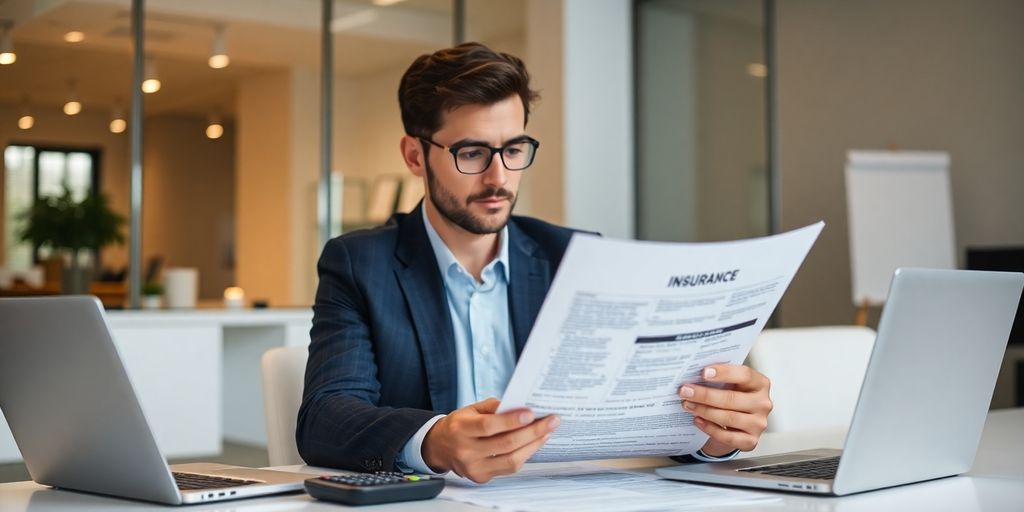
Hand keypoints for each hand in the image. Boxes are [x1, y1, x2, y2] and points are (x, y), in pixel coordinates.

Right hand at [422, 397, 559, 482]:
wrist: (439, 447)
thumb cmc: (459, 425)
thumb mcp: (471, 409)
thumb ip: (494, 407)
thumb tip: (521, 406)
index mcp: (460, 429)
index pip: (489, 426)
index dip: (512, 420)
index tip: (531, 413)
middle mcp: (466, 451)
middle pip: (505, 444)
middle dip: (533, 432)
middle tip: (551, 421)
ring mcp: (474, 468)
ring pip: (511, 460)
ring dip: (533, 445)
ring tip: (546, 432)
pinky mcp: (481, 478)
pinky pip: (509, 468)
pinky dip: (524, 454)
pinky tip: (533, 443)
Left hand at [679, 364, 771, 454]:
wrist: (735, 424)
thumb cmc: (732, 398)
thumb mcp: (729, 384)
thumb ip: (718, 378)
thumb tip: (692, 373)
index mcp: (760, 383)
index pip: (745, 375)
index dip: (724, 373)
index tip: (704, 372)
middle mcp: (763, 403)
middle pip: (732, 398)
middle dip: (705, 395)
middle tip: (685, 391)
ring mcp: (758, 424)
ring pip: (728, 417)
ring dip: (704, 411)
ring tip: (687, 405)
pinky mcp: (751, 441)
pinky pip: (727, 437)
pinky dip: (710, 428)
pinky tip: (697, 420)